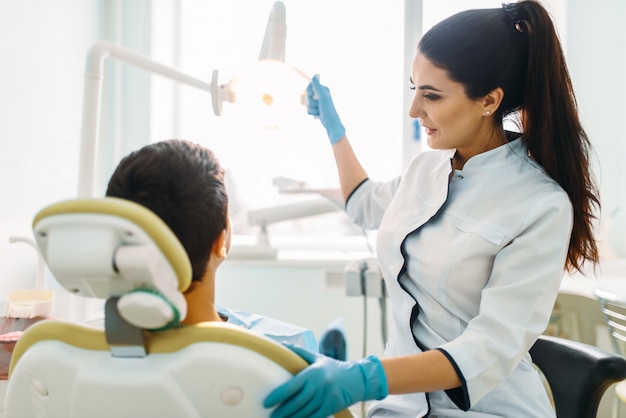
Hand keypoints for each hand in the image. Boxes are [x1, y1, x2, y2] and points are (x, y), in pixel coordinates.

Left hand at [264, 345, 387, 417]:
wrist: (356, 378)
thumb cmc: (332, 367)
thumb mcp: (317, 357)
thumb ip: (299, 353)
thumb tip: (281, 345)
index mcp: (313, 372)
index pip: (292, 385)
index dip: (278, 395)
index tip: (267, 402)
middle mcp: (320, 384)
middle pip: (297, 402)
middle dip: (282, 411)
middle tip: (271, 416)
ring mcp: (327, 397)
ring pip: (305, 412)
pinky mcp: (332, 407)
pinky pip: (315, 417)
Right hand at [306, 75, 345, 144]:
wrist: (330, 123)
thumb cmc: (329, 110)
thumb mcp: (323, 97)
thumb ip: (318, 87)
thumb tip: (314, 76)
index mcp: (323, 90)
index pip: (311, 85)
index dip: (308, 90)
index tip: (311, 94)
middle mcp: (320, 95)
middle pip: (307, 95)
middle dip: (311, 101)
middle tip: (318, 105)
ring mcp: (317, 102)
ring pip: (307, 103)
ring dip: (312, 108)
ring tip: (319, 111)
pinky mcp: (315, 108)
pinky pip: (308, 108)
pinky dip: (312, 112)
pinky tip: (318, 114)